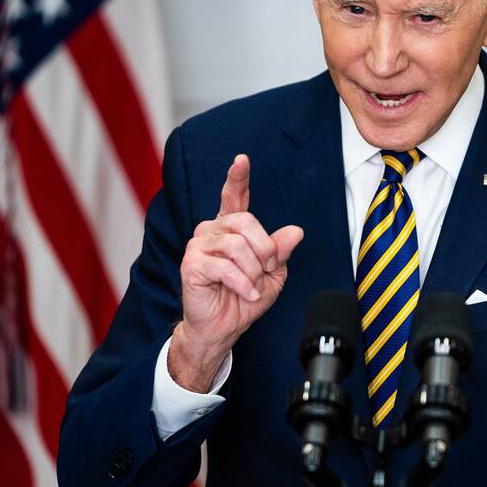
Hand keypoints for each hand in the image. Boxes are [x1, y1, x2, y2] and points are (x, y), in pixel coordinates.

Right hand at [168, 154, 303, 391]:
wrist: (223, 327)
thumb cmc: (244, 298)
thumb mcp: (273, 274)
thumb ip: (280, 251)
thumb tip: (295, 232)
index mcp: (231, 228)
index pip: (234, 197)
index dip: (237, 177)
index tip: (242, 159)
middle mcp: (212, 231)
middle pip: (246, 221)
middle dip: (264, 249)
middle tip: (267, 270)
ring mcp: (198, 246)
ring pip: (236, 245)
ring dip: (253, 270)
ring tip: (254, 286)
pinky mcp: (191, 264)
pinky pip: (224, 266)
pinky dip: (243, 283)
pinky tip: (247, 293)